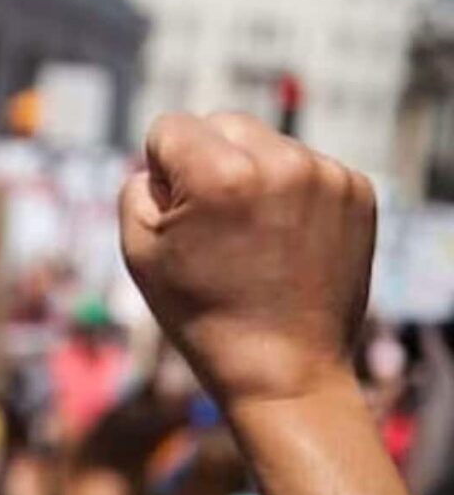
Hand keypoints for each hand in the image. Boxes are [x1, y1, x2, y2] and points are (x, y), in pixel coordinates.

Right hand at [119, 112, 375, 404]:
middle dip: (207, 161)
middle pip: (221, 123)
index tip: (177, 217)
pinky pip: (304, 166)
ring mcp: (326, 175)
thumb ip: (136, 187)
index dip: (160, 170)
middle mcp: (279, 162)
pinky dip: (289, 192)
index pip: (170, 127)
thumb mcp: (138, 252)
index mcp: (219, 175)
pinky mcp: (357, 192)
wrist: (284, 371)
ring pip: (265, 143)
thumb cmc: (202, 315)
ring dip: (251, 175)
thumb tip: (161, 163)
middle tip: (213, 226)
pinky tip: (283, 240)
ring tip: (252, 238)